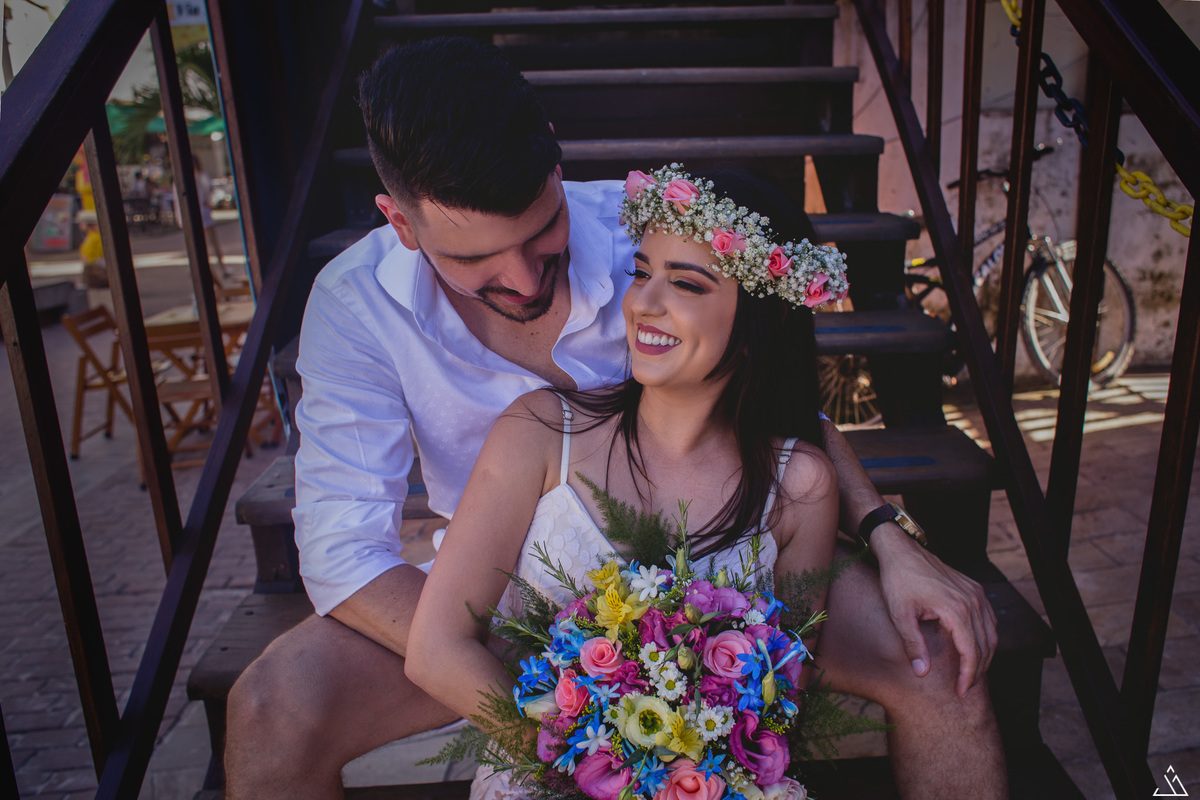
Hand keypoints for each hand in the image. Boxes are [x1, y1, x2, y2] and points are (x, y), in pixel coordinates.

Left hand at [871, 524, 997, 697]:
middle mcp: (972, 601)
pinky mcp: (974, 588)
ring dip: (984, 656)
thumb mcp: (900, 615)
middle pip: (985, 645)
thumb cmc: (898, 581)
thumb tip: (922, 673)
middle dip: (977, 670)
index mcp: (956, 609)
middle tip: (965, 688)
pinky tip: (976, 649)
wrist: (902, 551)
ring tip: (971, 674)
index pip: (972, 652)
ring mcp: (976, 593)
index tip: (961, 692)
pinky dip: (986, 638)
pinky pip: (989, 619)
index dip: (968, 676)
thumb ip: (913, 645)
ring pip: (991, 633)